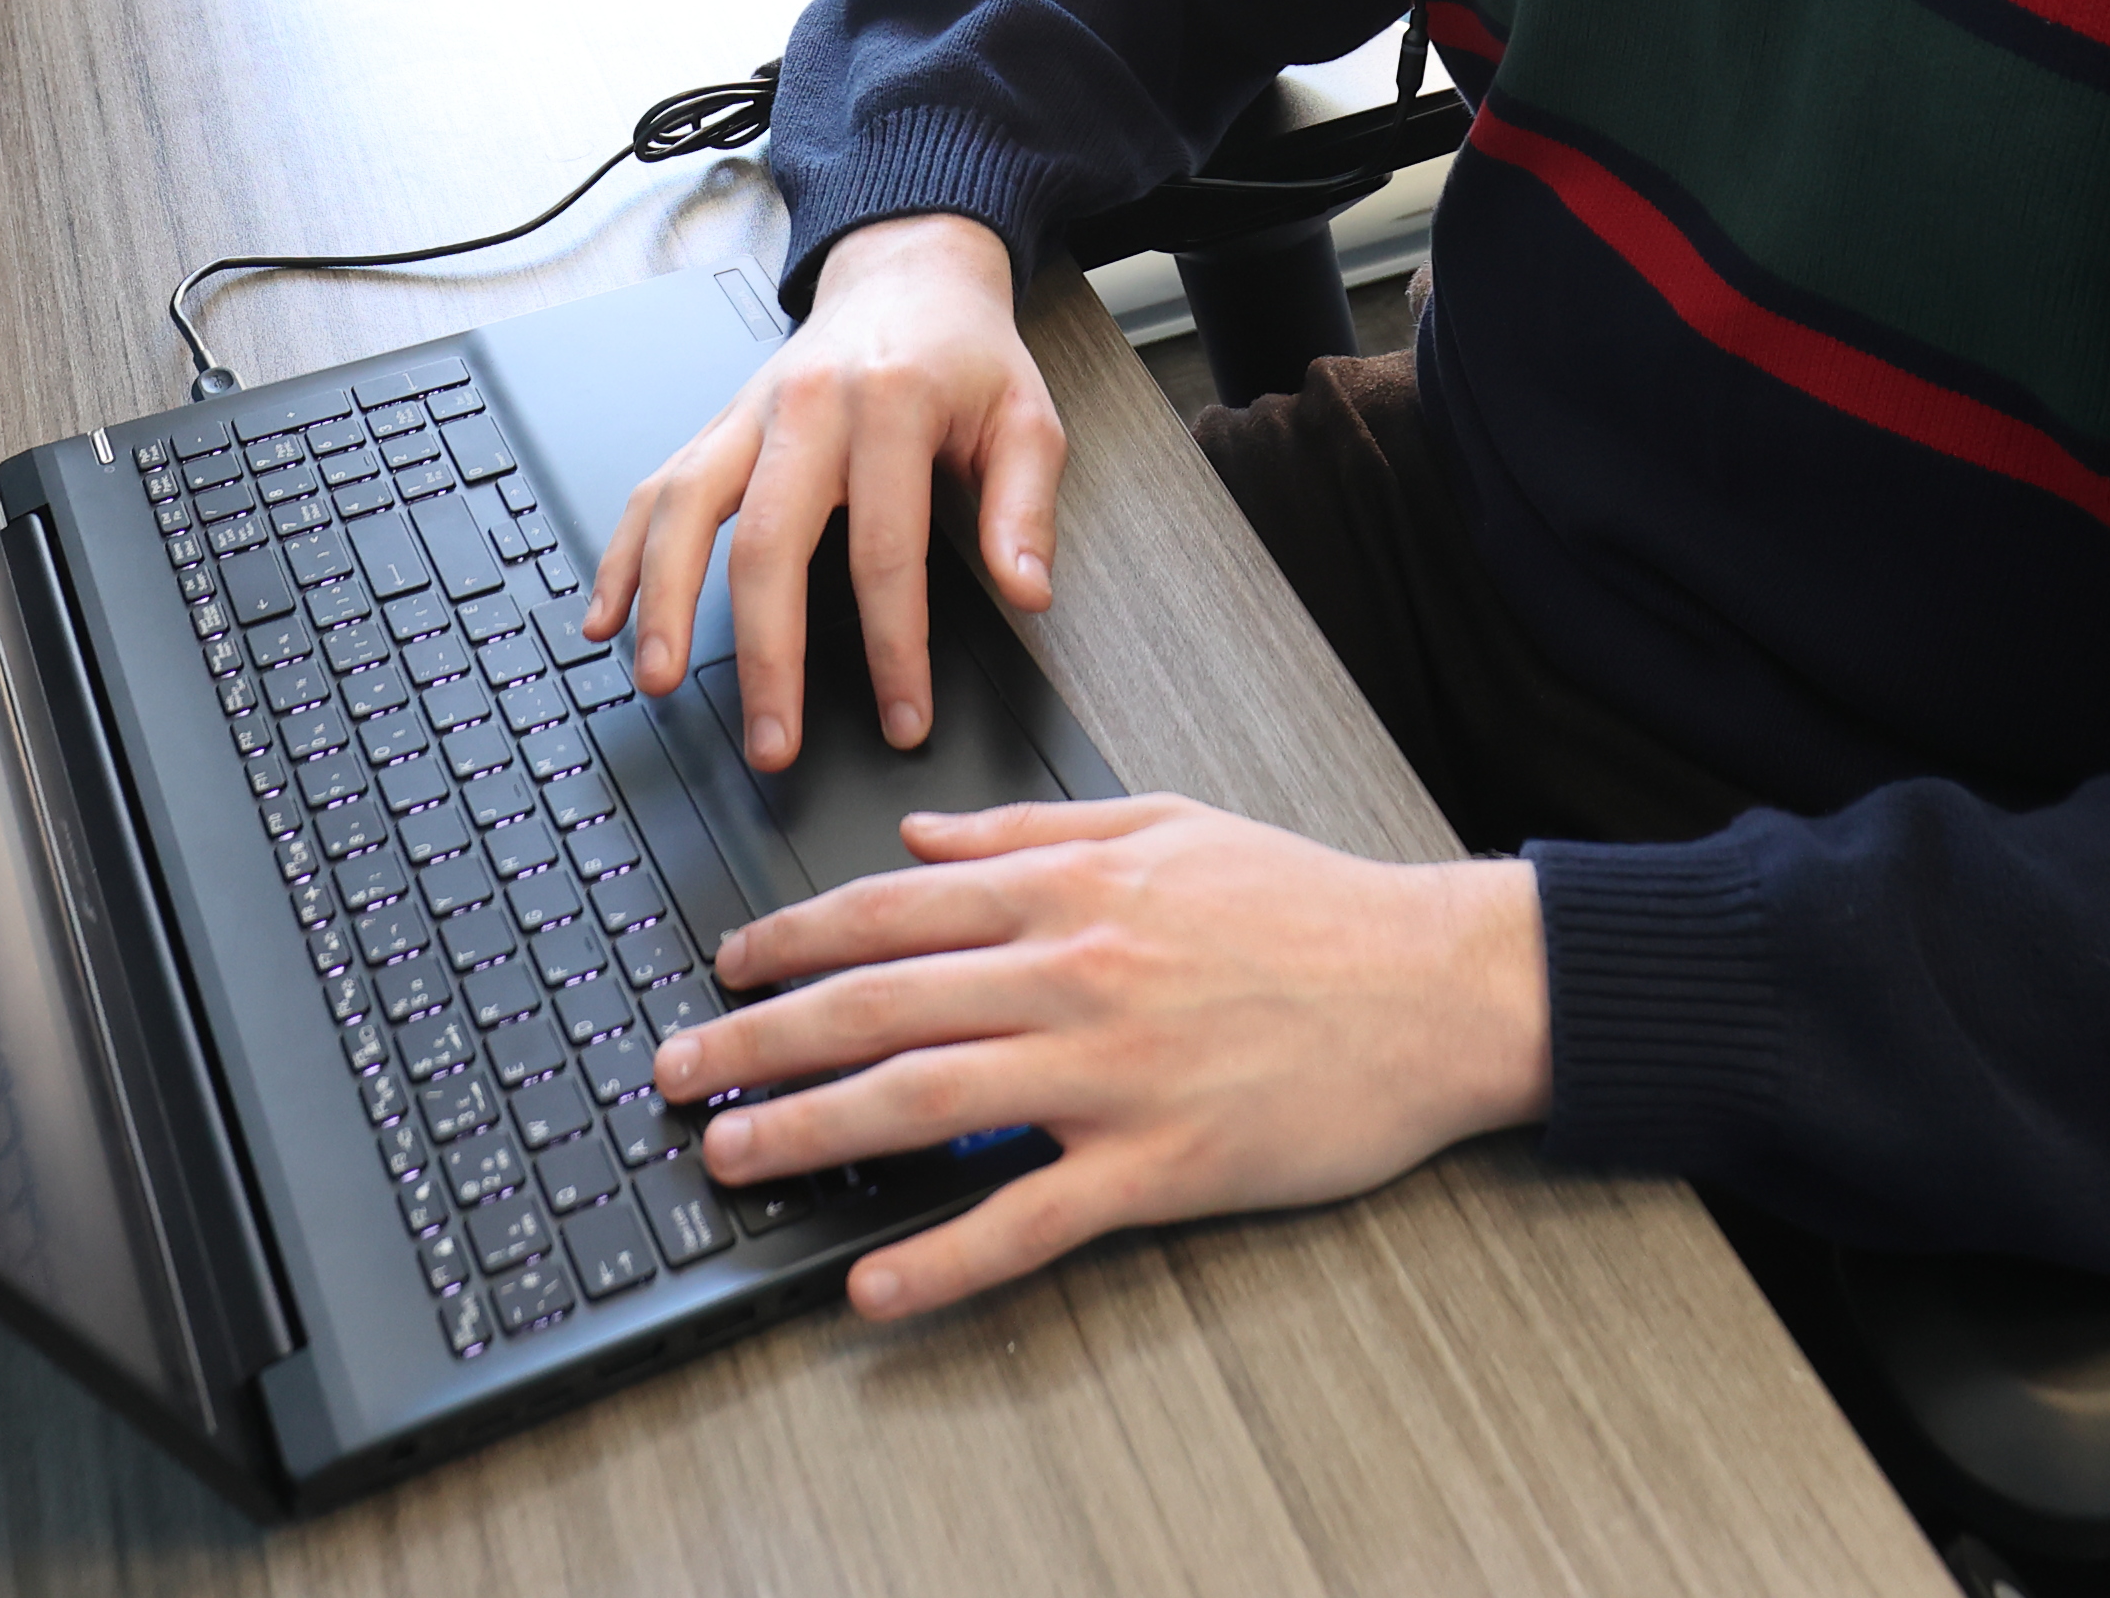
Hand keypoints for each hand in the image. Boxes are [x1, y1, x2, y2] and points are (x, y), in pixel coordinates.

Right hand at [583, 212, 1056, 769]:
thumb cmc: (966, 355)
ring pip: (683, 508)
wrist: (908, 276)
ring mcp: (747, 415)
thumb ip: (1026, 508)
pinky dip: (621, 554)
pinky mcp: (716, 426)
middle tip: (772, 739)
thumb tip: (1026, 591)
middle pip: (767, 541)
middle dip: (765, 652)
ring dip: (661, 600)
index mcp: (889, 404)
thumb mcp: (1028, 417)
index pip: (886, 549)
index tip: (903, 717)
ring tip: (659, 679)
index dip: (895, 647)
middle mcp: (805, 407)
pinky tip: (605, 616)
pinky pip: (653, 489)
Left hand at [651, 793, 1549, 1318]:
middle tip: (675, 1074)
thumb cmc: (1310, 908)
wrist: (1434, 987)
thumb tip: (920, 836)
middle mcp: (1072, 973)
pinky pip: (1026, 1221)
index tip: (726, 967)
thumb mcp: (1167, 824)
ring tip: (730, 1156)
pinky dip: (940, 1260)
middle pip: (877, 1008)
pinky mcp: (1159, 1166)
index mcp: (1069, 887)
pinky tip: (871, 1287)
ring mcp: (1111, 1074)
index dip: (790, 941)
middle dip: (757, 1039)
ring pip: (923, 1105)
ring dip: (808, 1132)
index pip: (890, 912)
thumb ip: (1033, 825)